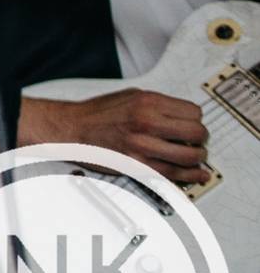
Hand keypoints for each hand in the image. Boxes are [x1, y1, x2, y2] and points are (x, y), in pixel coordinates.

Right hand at [20, 88, 208, 185]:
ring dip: (197, 158)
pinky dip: (190, 176)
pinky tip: (196, 174)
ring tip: (195, 157)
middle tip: (197, 141)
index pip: (193, 112)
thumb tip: (182, 115)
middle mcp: (147, 123)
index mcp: (147, 103)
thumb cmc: (97, 113)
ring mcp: (144, 146)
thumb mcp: (130, 96)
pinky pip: (174, 174)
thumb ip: (158, 104)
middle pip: (196, 133)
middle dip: (200, 139)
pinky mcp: (139, 166)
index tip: (193, 124)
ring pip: (190, 156)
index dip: (196, 119)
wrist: (71, 129)